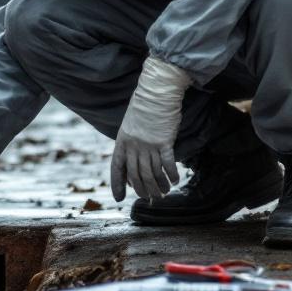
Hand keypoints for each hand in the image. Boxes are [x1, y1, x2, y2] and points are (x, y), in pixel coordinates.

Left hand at [111, 57, 190, 201]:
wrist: (156, 92)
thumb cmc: (144, 108)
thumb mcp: (130, 126)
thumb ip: (130, 144)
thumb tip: (133, 163)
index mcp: (122, 141)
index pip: (117, 168)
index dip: (117, 184)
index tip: (119, 198)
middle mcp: (133, 145)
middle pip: (136, 175)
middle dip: (143, 189)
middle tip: (149, 198)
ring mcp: (148, 144)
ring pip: (152, 173)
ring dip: (158, 186)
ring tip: (163, 193)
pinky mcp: (164, 141)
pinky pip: (167, 164)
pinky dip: (171, 175)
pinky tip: (174, 181)